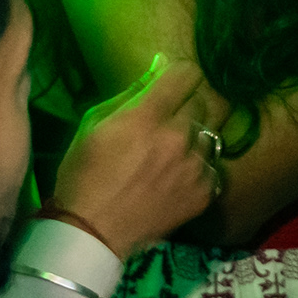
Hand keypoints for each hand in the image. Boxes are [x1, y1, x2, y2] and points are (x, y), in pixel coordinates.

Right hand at [52, 51, 226, 259]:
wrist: (91, 232)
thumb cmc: (84, 173)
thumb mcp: (94, 122)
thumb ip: (132, 92)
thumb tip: (161, 65)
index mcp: (148, 116)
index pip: (188, 73)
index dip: (179, 75)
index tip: (171, 84)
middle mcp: (179, 137)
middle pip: (203, 102)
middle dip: (186, 106)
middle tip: (167, 121)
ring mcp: (196, 167)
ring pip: (211, 134)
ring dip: (195, 138)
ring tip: (172, 154)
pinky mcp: (205, 192)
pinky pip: (213, 167)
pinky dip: (199, 168)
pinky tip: (178, 178)